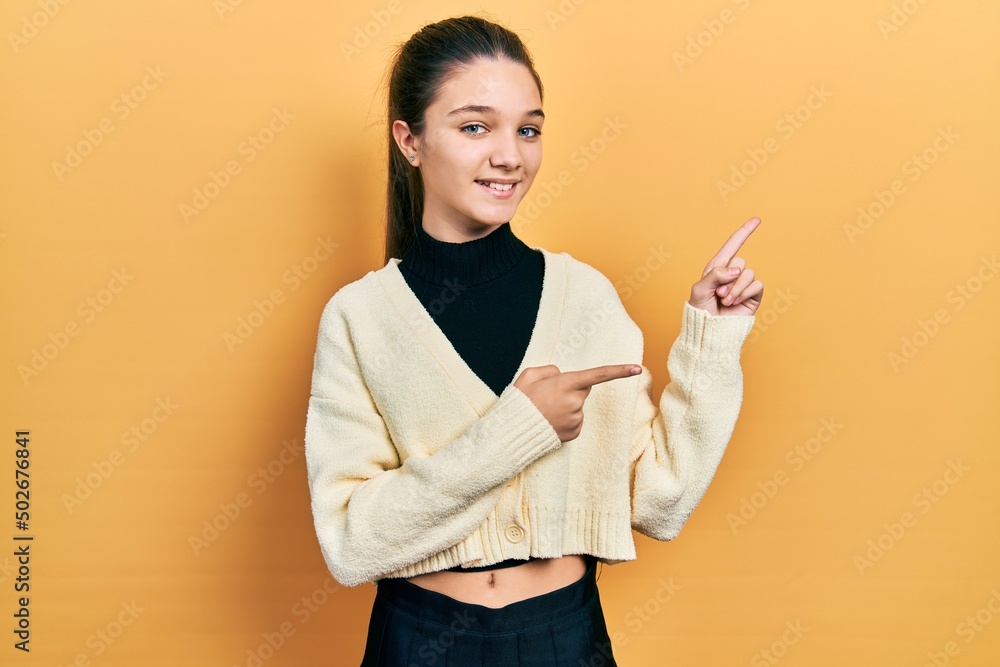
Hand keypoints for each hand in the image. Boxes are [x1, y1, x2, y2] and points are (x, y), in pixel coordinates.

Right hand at [514, 364, 639, 441]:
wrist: (513, 432)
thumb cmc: (520, 401)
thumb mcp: (529, 375)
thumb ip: (549, 370)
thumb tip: (561, 376)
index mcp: (566, 384)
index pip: (598, 375)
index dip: (619, 371)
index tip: (637, 368)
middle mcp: (575, 402)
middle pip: (583, 389)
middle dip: (571, 389)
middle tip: (548, 394)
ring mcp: (576, 419)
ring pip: (577, 406)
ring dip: (566, 405)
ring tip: (545, 410)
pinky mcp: (574, 432)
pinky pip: (575, 420)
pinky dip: (565, 419)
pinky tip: (550, 420)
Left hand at [689, 217, 763, 315]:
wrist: (709, 330)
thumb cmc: (701, 310)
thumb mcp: (700, 289)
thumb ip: (715, 275)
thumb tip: (738, 270)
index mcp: (717, 267)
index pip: (733, 245)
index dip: (745, 231)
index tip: (758, 219)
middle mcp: (732, 273)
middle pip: (740, 261)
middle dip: (728, 279)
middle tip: (719, 294)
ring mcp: (743, 284)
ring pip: (749, 273)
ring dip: (735, 289)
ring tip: (725, 301)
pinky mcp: (753, 296)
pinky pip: (757, 285)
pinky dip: (744, 293)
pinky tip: (735, 303)